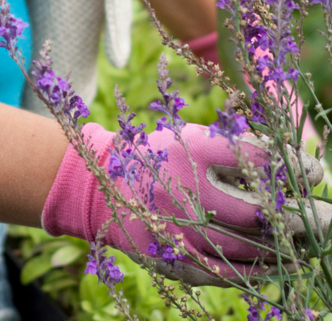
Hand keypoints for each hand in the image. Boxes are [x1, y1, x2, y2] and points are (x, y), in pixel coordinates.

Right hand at [42, 123, 326, 285]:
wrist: (103, 189)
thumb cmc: (157, 158)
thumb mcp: (192, 138)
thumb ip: (237, 147)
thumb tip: (293, 168)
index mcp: (194, 153)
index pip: (262, 160)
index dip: (298, 168)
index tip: (317, 173)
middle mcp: (188, 193)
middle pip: (262, 214)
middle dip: (306, 218)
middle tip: (330, 220)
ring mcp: (180, 231)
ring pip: (249, 250)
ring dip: (288, 250)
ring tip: (312, 246)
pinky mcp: (172, 260)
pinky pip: (225, 274)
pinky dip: (256, 272)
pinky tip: (276, 267)